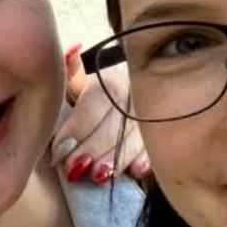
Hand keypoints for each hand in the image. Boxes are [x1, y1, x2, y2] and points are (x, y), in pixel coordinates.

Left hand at [51, 44, 149, 184]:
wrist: (126, 111)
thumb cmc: (94, 103)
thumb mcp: (79, 87)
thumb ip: (72, 75)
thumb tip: (71, 50)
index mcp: (115, 77)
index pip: (99, 98)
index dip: (78, 125)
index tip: (58, 149)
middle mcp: (139, 93)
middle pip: (120, 118)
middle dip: (95, 145)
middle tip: (74, 168)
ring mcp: (157, 114)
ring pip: (140, 135)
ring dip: (119, 157)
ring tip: (98, 176)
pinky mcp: (167, 138)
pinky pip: (160, 149)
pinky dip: (147, 161)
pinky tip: (135, 173)